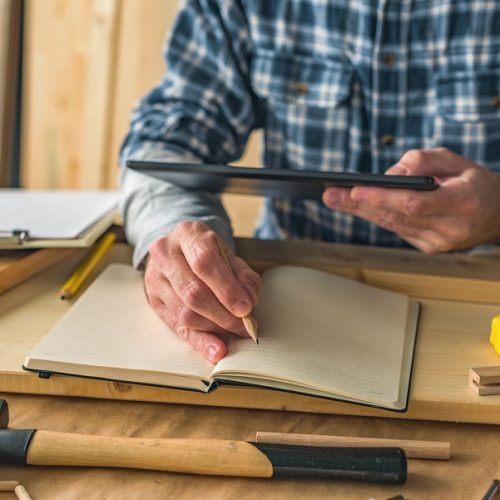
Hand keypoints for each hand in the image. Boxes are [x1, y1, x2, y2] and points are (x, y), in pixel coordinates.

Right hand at [144, 221, 260, 362]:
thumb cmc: (207, 253)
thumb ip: (244, 277)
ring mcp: (155, 278)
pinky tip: (216, 350)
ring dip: (214, 329)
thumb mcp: (229, 255)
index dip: (227, 288)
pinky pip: (177, 327)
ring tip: (234, 333)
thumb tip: (249, 303)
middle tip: (243, 326)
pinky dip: (200, 341)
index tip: (246, 308)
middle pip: (193, 292)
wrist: (178, 250)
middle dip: (223, 314)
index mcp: (187, 234)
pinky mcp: (154, 301)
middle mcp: (165, 254)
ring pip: (185, 312)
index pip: (205, 262)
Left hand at [323, 148, 499, 253]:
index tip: (355, 190)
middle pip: (396, 217)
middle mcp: (450, 229)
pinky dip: (376, 216)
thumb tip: (388, 174)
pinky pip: (397, 230)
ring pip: (392, 226)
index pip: (415, 203)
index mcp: (463, 203)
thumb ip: (423, 161)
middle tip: (330, 194)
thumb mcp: (456, 160)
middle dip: (359, 205)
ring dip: (360, 212)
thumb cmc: (473, 182)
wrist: (495, 214)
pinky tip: (355, 207)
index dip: (383, 198)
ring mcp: (438, 243)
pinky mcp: (429, 248)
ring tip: (334, 198)